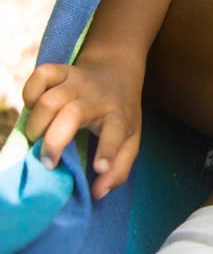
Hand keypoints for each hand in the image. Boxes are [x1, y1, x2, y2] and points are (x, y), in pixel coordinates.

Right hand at [22, 60, 142, 199]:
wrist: (117, 69)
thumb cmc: (120, 112)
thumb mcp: (131, 139)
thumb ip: (120, 169)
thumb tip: (98, 193)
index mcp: (118, 115)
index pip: (117, 131)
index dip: (108, 150)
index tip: (100, 168)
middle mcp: (97, 98)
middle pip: (71, 114)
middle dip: (54, 141)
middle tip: (48, 162)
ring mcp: (77, 82)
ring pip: (50, 100)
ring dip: (37, 125)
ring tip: (38, 139)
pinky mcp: (61, 71)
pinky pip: (40, 76)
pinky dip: (31, 93)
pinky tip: (35, 107)